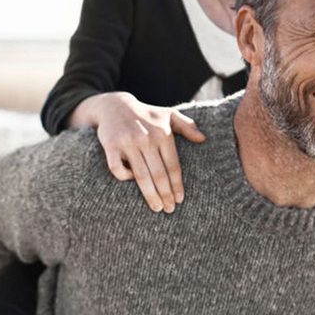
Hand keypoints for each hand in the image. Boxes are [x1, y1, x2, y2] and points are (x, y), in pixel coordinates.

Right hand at [78, 92, 206, 213]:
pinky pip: (117, 169)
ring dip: (150, 194)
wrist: (114, 105)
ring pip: (141, 175)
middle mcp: (146, 138)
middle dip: (165, 194)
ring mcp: (128, 142)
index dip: (177, 184)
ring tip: (157, 207)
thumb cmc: (145, 114)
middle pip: (159, 174)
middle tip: (169, 209)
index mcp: (162, 133)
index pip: (173, 165)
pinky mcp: (111, 145)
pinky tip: (131, 182)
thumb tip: (203, 139)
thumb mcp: (168, 114)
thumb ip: (187, 126)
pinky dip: (125, 178)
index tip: (180, 199)